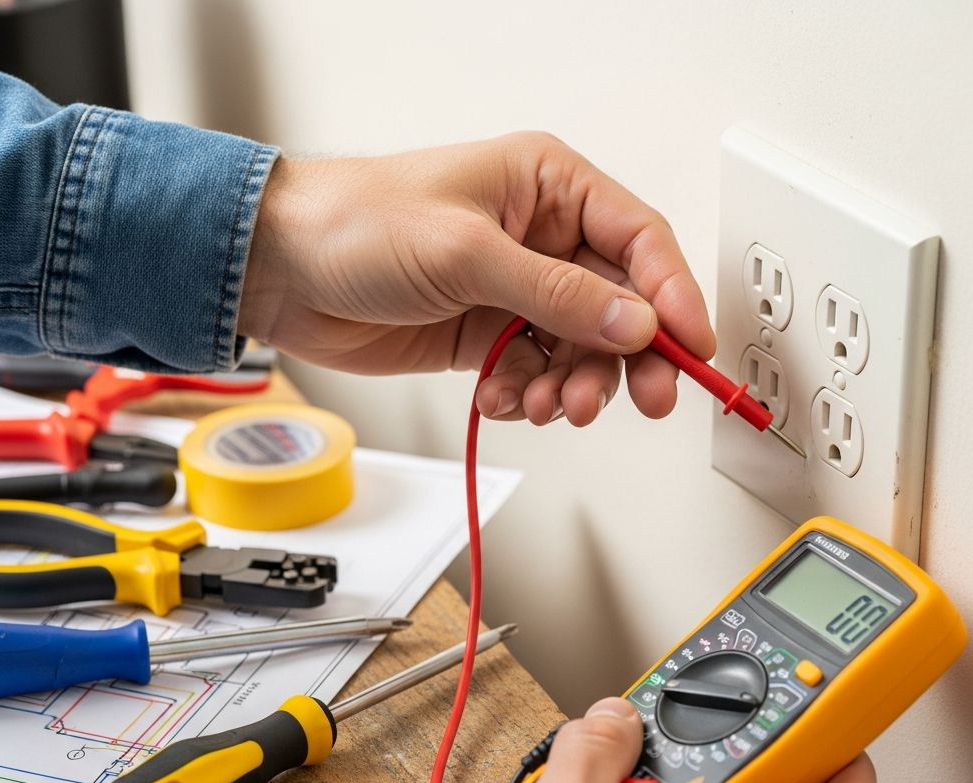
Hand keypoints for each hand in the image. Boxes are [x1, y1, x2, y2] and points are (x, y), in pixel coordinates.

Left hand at [239, 132, 714, 425]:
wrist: (281, 271)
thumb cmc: (357, 224)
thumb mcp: (467, 252)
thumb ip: (556, 294)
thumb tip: (634, 323)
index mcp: (546, 188)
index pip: (638, 240)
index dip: (673, 295)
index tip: (691, 349)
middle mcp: (539, 239)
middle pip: (618, 305)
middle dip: (627, 357)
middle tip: (639, 400)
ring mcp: (513, 292)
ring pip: (578, 349)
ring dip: (573, 384)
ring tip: (551, 403)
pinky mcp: (486, 335)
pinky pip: (534, 372)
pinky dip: (528, 394)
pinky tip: (504, 396)